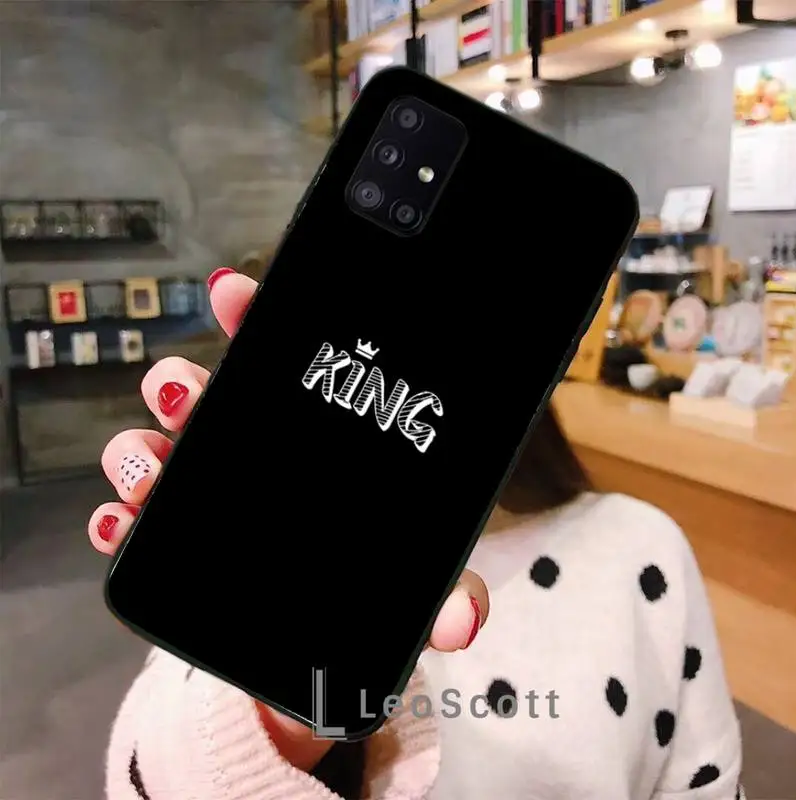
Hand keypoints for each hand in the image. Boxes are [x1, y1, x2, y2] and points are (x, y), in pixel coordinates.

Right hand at [88, 268, 489, 773]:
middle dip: (181, 384)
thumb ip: (442, 595)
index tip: (234, 295)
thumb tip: (463, 617)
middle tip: (184, 396)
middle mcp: (252, 459)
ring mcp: (207, 499)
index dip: (253, 318)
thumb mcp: (409, 589)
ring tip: (148, 467)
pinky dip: (116, 516)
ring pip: (157, 449)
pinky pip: (131, 520)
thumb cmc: (358, 598)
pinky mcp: (174, 546)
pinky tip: (117, 524)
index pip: (280, 363)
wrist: (308, 659)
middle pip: (205, 396)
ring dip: (139, 449)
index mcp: (308, 444)